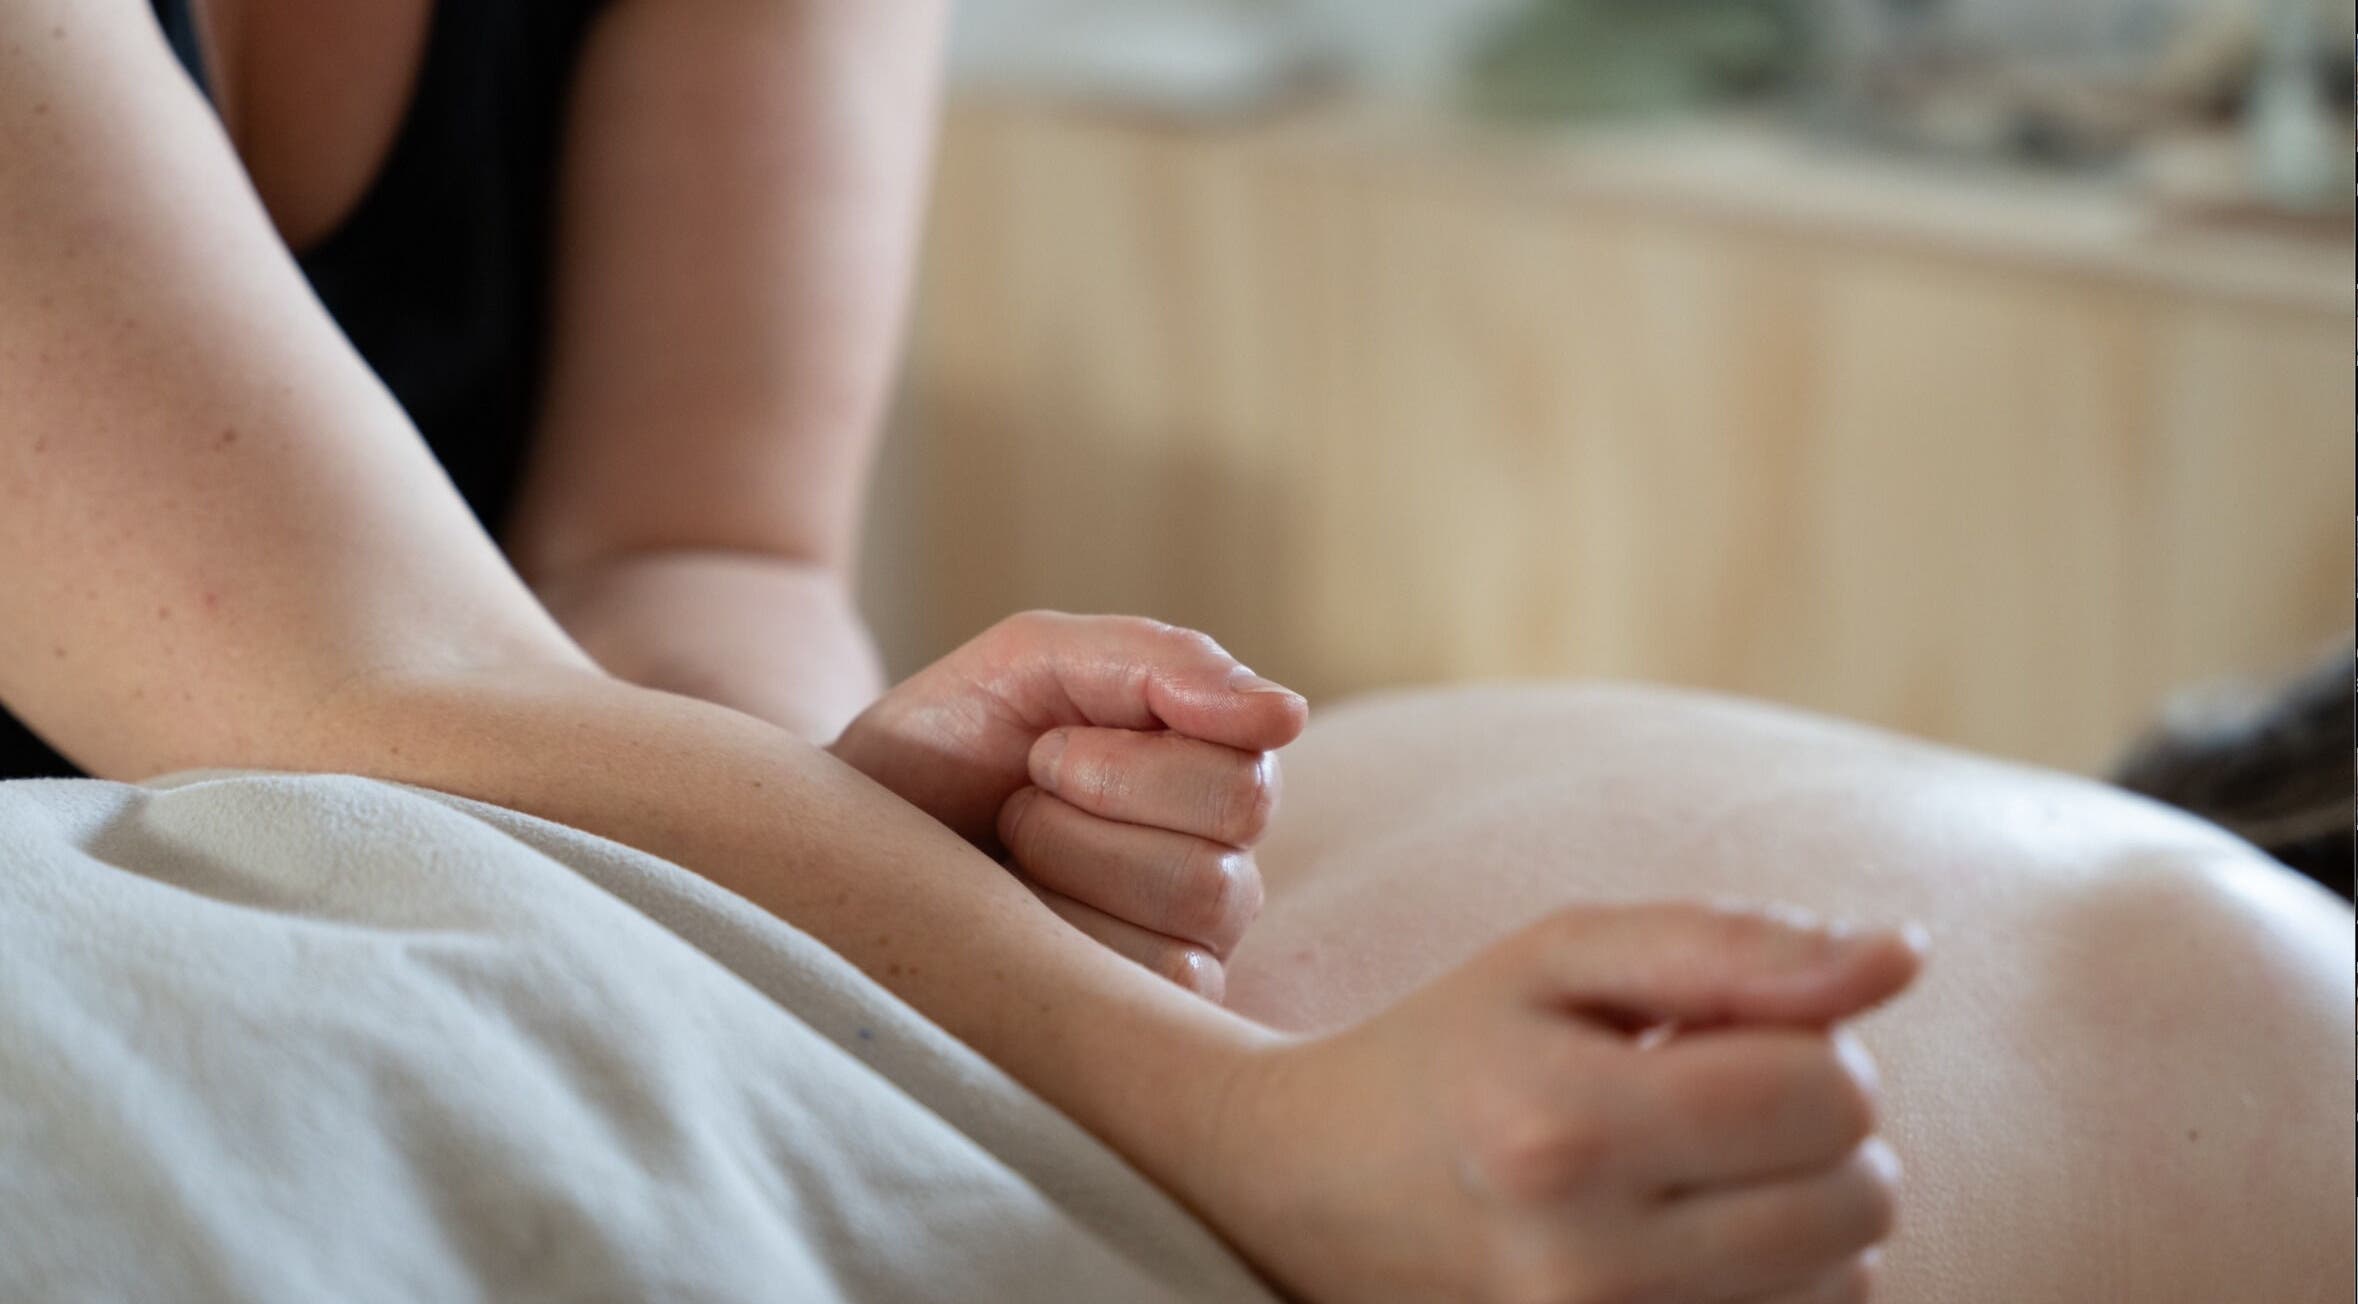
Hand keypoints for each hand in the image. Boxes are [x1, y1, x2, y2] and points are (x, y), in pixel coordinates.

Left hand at [829, 611, 1308, 997]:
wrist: (834, 840)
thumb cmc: (944, 746)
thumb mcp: (1029, 664)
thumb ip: (1153, 661)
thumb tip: (1285, 711)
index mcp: (1207, 769)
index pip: (1250, 766)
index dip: (1133, 756)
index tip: (1047, 746)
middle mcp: (1220, 863)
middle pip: (1229, 841)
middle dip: (1093, 805)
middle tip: (1020, 801)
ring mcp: (1192, 948)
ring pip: (1197, 909)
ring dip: (1070, 869)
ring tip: (1010, 863)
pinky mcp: (1148, 1020)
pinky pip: (1163, 982)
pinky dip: (1066, 941)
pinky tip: (1015, 928)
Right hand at [1203, 902, 1924, 1303]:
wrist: (1306, 1191)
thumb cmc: (1452, 1051)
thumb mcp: (1562, 957)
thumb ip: (1731, 945)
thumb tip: (1902, 956)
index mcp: (1565, 1125)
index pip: (1829, 1090)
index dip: (1808, 1045)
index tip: (1718, 1040)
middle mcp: (1585, 1264)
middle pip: (1861, 1199)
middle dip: (1816, 1135)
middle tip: (1707, 1108)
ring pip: (1847, 1284)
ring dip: (1803, 1220)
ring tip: (1687, 1179)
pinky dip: (1776, 1286)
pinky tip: (1690, 1243)